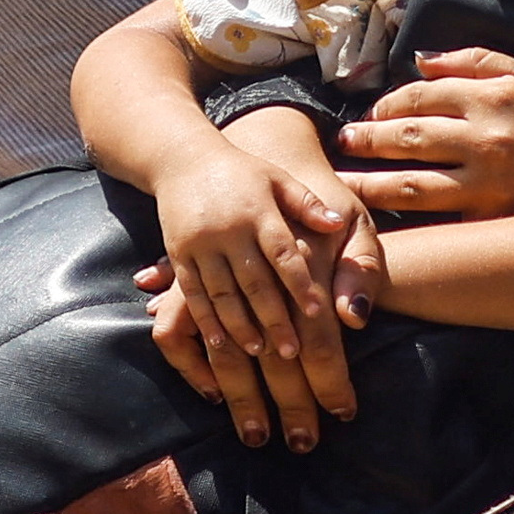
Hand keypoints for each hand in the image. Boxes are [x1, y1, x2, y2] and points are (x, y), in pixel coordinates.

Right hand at [143, 133, 369, 449]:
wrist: (184, 159)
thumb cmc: (246, 173)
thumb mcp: (281, 179)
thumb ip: (308, 205)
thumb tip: (334, 224)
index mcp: (259, 210)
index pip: (282, 252)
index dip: (299, 284)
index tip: (318, 314)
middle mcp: (227, 229)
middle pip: (252, 282)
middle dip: (272, 319)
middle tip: (293, 354)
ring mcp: (199, 244)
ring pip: (220, 293)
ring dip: (239, 328)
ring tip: (259, 354)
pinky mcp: (178, 256)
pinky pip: (191, 295)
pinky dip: (205, 322)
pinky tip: (218, 347)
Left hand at [340, 52, 513, 220]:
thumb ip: (477, 61)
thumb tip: (421, 61)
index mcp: (491, 96)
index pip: (419, 97)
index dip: (387, 105)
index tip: (371, 115)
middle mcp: (483, 137)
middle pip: (406, 138)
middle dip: (366, 142)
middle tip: (342, 145)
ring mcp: (488, 183)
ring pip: (412, 186)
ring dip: (370, 185)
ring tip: (344, 186)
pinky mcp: (496, 217)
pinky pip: (442, 219)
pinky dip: (410, 221)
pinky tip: (386, 223)